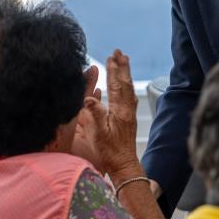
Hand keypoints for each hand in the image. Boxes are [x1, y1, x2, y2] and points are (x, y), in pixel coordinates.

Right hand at [76, 50, 139, 176]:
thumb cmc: (110, 152)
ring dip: (125, 74)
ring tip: (124, 62)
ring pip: (128, 89)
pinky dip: (126, 86)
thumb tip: (89, 98)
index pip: (116, 85)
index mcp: (119, 111)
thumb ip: (95, 115)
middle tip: (119, 52)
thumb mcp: (98, 134)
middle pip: (125, 83)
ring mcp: (129, 114)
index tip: (111, 57)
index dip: (113, 70)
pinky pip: (128, 96)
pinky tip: (125, 85)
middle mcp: (127, 110)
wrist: (124, 166)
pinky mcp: (128, 119)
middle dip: (122, 67)